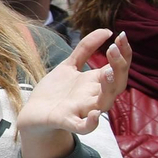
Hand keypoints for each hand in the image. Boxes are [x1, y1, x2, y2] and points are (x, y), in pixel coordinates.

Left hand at [18, 30, 130, 157]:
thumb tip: (107, 30)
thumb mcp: (69, 65)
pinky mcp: (68, 122)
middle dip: (119, 67)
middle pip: (117, 84)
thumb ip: (86, 49)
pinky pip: (85, 127)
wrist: (33, 113)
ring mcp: (83, 110)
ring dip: (108, 89)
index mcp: (96, 82)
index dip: (124, 53)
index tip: (123, 35)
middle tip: (113, 49)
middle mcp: (94, 96)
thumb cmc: (56, 91)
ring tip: (107, 72)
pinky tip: (95, 114)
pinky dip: (91, 123)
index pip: (118, 68)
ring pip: (105, 103)